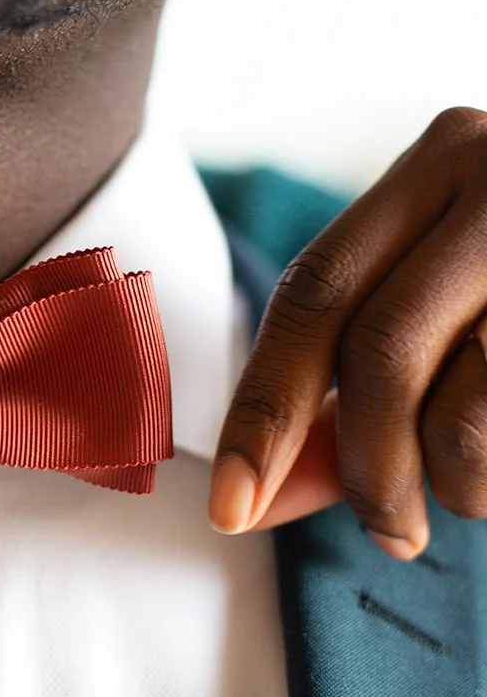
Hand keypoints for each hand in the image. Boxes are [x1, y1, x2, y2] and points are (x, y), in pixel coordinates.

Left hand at [211, 107, 486, 558]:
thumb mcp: (440, 301)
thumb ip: (352, 383)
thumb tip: (263, 493)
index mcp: (438, 166)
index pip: (311, 296)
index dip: (261, 412)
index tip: (233, 507)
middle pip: (376, 351)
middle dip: (358, 466)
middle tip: (380, 531)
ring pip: (464, 405)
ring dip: (449, 484)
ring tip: (465, 495)